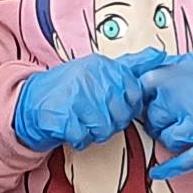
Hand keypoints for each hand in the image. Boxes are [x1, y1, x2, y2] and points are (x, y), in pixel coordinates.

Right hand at [9, 51, 165, 155]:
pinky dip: (76, 138)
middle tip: (91, 114)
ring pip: (103, 129)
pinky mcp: (61, 115)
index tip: (109, 104)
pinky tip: (69, 126)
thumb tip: (160, 54)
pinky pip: (82, 138)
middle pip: (120, 116)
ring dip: (92, 132)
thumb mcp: (102, 70)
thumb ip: (133, 65)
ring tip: (80, 120)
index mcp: (105, 66)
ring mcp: (76, 95)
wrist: (32, 100)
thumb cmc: (72, 88)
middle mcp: (92, 77)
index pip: (134, 95)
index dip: (125, 107)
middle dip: (108, 122)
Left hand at [139, 50, 192, 176]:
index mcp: (181, 75)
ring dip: (172, 138)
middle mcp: (186, 99)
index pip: (143, 87)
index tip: (145, 101)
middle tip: (169, 117)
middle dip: (159, 119)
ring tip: (185, 131)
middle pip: (153, 117)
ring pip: (167, 139)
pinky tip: (159, 172)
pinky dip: (170, 169)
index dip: (144, 96)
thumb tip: (147, 73)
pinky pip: (184, 161)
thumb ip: (174, 68)